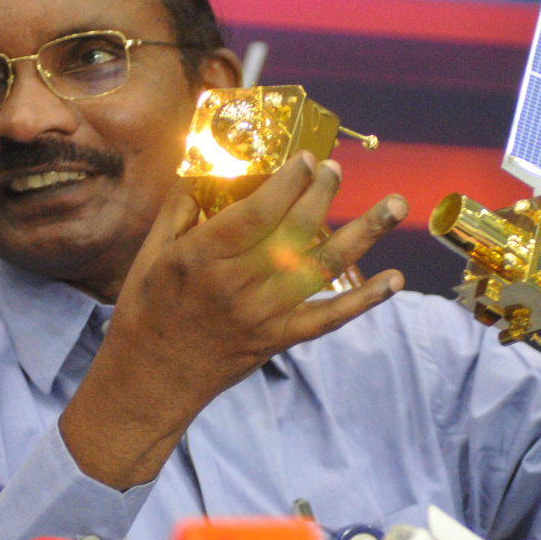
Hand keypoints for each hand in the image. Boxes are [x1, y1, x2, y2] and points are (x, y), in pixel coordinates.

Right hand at [61, 152, 407, 487]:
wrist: (151, 382)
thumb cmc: (146, 312)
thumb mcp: (150, 255)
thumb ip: (180, 209)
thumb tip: (209, 166)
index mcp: (202, 258)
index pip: (256, 212)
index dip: (287, 181)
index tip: (306, 157)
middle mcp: (238, 285)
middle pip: (294, 232)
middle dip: (322, 194)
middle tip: (337, 167)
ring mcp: (263, 316)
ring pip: (321, 268)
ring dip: (363, 234)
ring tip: (394, 205)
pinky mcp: (278, 340)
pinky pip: (328, 318)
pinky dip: (364, 300)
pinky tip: (394, 279)